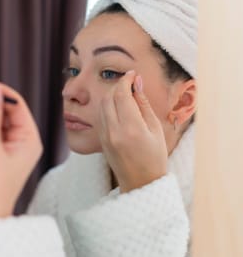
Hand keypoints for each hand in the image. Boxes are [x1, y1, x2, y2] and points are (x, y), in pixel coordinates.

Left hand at [99, 71, 167, 191]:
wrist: (141, 182)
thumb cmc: (154, 156)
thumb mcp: (155, 129)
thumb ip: (143, 104)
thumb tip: (137, 82)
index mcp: (131, 128)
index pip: (122, 94)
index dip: (126, 80)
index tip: (132, 74)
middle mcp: (114, 131)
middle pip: (109, 97)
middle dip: (118, 86)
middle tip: (130, 82)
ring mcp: (104, 136)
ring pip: (102, 105)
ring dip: (112, 95)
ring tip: (126, 94)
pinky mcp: (100, 139)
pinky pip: (101, 116)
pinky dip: (108, 107)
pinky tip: (120, 108)